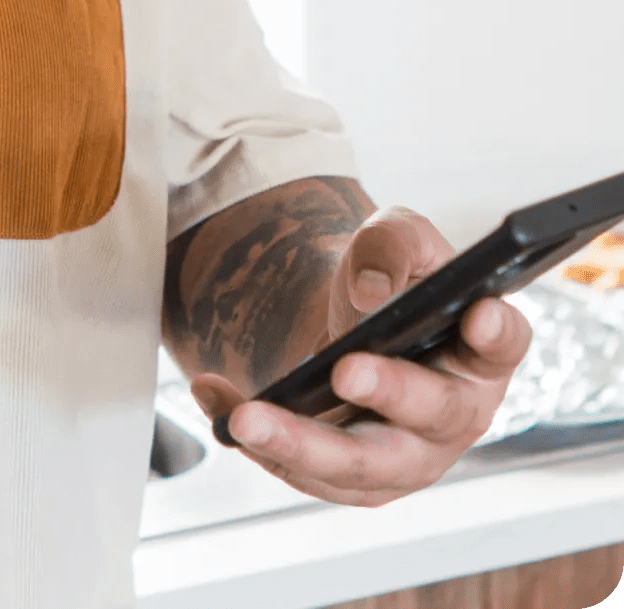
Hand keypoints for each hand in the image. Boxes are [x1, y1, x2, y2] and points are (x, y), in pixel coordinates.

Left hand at [190, 206, 531, 505]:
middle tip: (345, 370)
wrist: (350, 325)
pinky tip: (215, 398)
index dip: (496, 332)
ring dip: (299, 442)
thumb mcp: (393, 239)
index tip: (478, 314)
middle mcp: (455, 413)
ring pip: (360, 465)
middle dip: (389, 392)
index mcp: (480, 351)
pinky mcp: (355, 480)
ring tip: (246, 415)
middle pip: (432, 415)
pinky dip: (255, 438)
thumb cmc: (390, 284)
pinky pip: (304, 470)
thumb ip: (391, 244)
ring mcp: (407, 457)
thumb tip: (370, 291)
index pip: (504, 343)